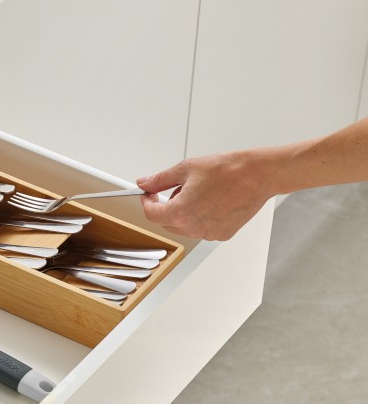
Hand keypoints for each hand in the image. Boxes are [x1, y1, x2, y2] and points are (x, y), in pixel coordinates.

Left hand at [136, 151, 273, 240]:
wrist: (258, 175)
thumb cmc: (227, 170)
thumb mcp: (185, 169)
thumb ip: (160, 180)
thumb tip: (145, 183)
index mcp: (181, 213)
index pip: (152, 214)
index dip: (147, 202)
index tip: (149, 194)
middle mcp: (194, 228)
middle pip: (167, 223)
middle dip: (166, 206)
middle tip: (176, 188)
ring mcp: (209, 233)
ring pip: (185, 227)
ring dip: (183, 212)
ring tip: (197, 191)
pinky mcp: (223, 234)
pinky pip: (202, 228)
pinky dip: (200, 217)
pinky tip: (210, 201)